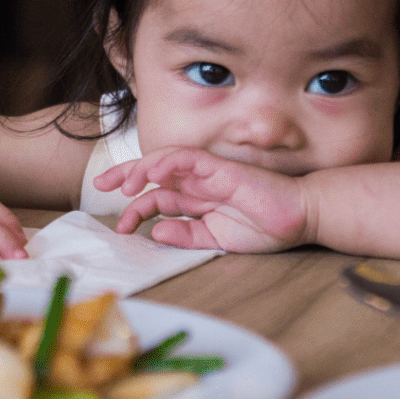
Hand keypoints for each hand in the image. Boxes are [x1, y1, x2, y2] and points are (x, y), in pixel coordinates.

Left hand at [93, 147, 310, 252]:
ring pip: (164, 160)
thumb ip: (187, 236)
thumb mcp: (216, 240)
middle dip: (124, 176)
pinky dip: (167, 162)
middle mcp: (196, 183)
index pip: (156, 197)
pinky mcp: (220, 167)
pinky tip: (152, 174)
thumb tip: (156, 232)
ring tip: (124, 185)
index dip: (134, 207)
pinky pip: (187, 158)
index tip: (119, 226)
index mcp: (195, 200)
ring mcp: (207, 172)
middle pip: (152, 173)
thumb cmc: (263, 227)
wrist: (299, 218)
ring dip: (141, 169)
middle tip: (100, 186)